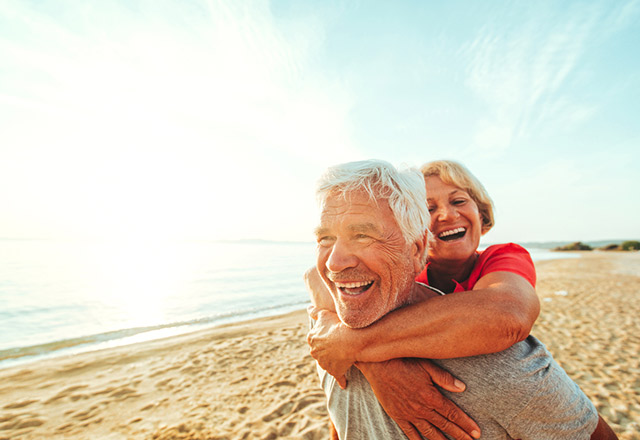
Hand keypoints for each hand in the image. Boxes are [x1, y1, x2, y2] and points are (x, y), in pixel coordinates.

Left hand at [307, 305, 357, 388]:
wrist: (349, 340)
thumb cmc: (337, 325)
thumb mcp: (324, 314)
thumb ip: (314, 312)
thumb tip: (307, 308)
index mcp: (311, 339)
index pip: (315, 338)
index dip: (324, 336)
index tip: (332, 334)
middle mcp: (314, 352)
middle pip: (320, 351)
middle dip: (327, 349)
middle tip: (338, 345)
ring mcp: (324, 363)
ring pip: (328, 363)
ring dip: (334, 362)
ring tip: (344, 357)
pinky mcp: (334, 371)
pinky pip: (339, 377)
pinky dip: (342, 380)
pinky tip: (344, 384)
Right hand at [357, 358, 480, 439]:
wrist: (378, 366)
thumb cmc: (404, 362)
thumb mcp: (426, 365)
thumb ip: (444, 378)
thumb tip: (462, 388)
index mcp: (431, 396)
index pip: (452, 413)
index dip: (465, 423)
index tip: (476, 432)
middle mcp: (421, 408)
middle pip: (444, 425)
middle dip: (459, 435)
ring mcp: (409, 414)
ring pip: (429, 432)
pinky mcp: (398, 416)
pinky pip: (410, 433)